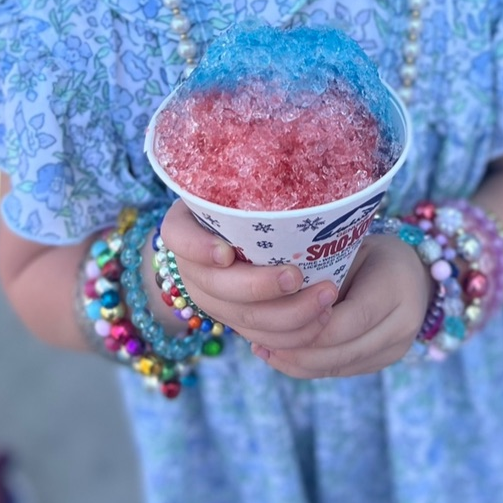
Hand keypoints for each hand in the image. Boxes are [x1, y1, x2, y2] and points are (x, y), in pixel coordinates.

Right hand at [158, 200, 338, 351]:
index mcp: (186, 226)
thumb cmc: (251, 202)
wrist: (247, 235)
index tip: (225, 253)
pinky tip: (320, 321)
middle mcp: (192, 267)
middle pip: (216, 286)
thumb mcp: (244, 188)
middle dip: (259, 287)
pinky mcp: (235, 321)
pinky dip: (290, 335)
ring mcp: (212, 298)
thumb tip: (296, 165)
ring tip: (324, 298)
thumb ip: (260, 182)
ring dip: (286, 315)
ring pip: (241, 318)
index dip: (196, 248)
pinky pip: (259, 337)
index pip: (178, 236)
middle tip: (296, 275)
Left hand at [252, 233, 430, 379]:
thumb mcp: (350, 247)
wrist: (413, 271)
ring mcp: (395, 349)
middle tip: (253, 337)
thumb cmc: (371, 250)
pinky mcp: (382, 363)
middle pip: (340, 350)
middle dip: (294, 348)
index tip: (272, 317)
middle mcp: (403, 325)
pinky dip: (305, 365)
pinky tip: (277, 353)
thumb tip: (270, 293)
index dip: (309, 324)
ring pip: (336, 366)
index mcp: (395, 288)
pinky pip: (338, 371)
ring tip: (260, 346)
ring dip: (294, 361)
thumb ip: (321, 272)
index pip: (348, 320)